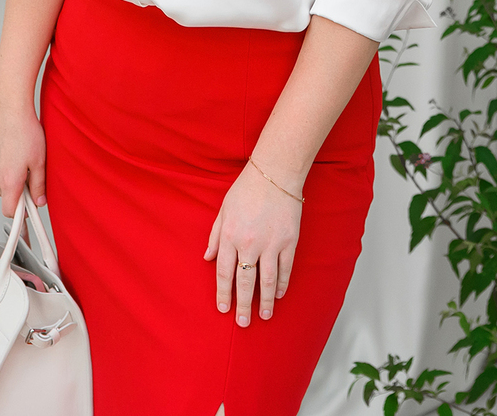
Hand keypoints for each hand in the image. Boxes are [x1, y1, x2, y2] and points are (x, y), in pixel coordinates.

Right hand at [0, 100, 46, 218]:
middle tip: (34, 183)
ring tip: (27, 166)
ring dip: (14, 185)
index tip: (29, 218)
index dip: (22, 217)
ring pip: (3, 188)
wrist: (10, 110)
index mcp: (9, 181)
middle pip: (8, 200)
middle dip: (20, 198)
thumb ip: (39, 185)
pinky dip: (8, 174)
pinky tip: (19, 159)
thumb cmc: (25, 131)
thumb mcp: (39, 161)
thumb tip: (39, 201)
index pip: (11, 212)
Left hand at [203, 161, 302, 325]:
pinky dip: (283, 284)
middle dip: (243, 305)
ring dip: (266, 301)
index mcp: (230, 236)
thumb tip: (207, 259)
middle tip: (242, 323)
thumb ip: (215, 237)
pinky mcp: (289, 242)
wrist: (274, 174)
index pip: (224, 273)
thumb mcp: (223, 211)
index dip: (223, 293)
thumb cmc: (245, 190)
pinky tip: (280, 295)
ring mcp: (271, 244)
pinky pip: (285, 269)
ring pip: (268, 281)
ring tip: (264, 316)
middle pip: (245, 282)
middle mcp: (249, 244)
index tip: (223, 309)